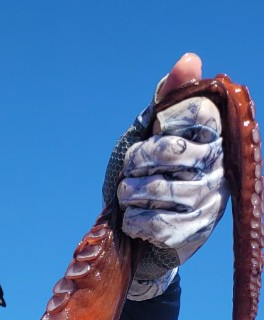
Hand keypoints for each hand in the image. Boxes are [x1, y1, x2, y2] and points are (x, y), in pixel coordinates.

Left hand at [104, 53, 229, 299]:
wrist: (145, 234)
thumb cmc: (149, 175)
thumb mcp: (151, 134)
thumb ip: (166, 99)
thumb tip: (190, 60)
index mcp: (213, 137)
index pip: (199, 112)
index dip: (167, 121)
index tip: (155, 132)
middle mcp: (217, 167)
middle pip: (171, 151)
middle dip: (137, 159)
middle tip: (129, 168)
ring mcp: (208, 201)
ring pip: (160, 189)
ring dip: (130, 192)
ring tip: (126, 194)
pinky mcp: (194, 233)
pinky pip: (156, 223)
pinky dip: (134, 221)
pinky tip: (132, 219)